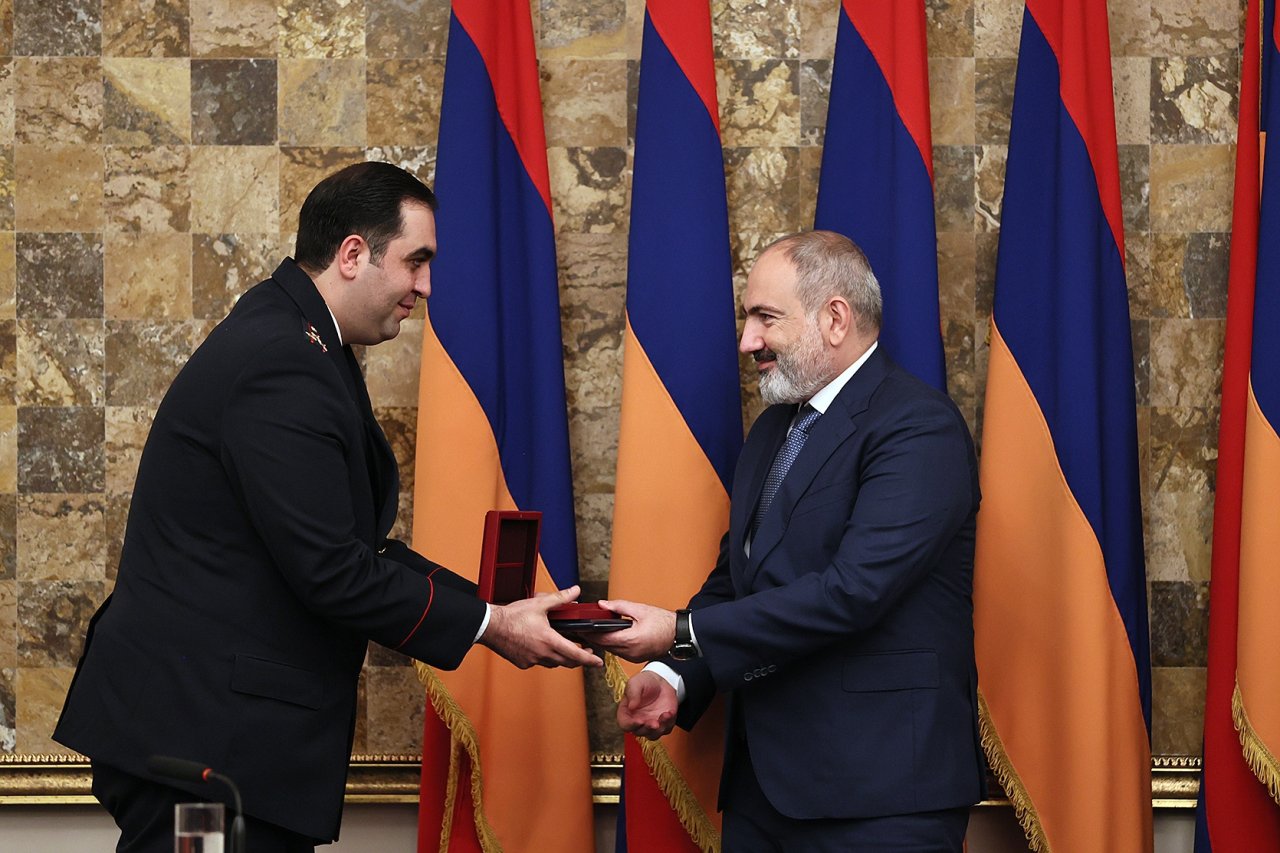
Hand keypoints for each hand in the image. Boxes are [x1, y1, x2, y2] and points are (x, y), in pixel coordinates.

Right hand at [479, 585, 602, 668]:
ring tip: (566, 649)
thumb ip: (560, 598)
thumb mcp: (539, 603)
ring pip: (554, 663)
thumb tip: (575, 591)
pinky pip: (539, 663)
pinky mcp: (523, 663)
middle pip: (567, 662)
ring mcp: (532, 660)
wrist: (490, 627)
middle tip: (586, 653)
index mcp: (549, 640)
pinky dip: (545, 657)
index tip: (598, 662)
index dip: (590, 660)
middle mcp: (542, 654)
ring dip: (562, 658)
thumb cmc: (512, 616)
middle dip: (579, 659)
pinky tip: (543, 648)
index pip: (576, 655)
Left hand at [590, 600, 675, 662]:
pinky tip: (608, 637)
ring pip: (610, 650)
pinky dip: (611, 645)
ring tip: (592, 631)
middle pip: (604, 646)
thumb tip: (602, 605)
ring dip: (601, 642)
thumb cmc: (663, 622)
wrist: (678, 635)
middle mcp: (630, 652)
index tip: (580, 627)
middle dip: (592, 637)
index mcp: (631, 640)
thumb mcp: (640, 609)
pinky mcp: (635, 659)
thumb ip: (619, 606)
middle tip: (582, 628)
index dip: (590, 633)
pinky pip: (618, 652)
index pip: (603, 638)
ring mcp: (633, 657)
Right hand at [617, 671, 676, 739]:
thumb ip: (632, 693)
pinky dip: (668, 723)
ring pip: (653, 735)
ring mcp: (650, 724)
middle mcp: (637, 721)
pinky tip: (669, 712)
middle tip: (654, 723)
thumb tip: (631, 706)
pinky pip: (666, 728)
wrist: (660, 682)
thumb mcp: (635, 683)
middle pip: (639, 732)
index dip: (631, 725)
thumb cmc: (644, 682)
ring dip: (658, 729)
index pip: (625, 724)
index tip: (639, 721)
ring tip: (664, 716)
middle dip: (647, 729)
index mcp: (626, 713)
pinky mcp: (663, 724)